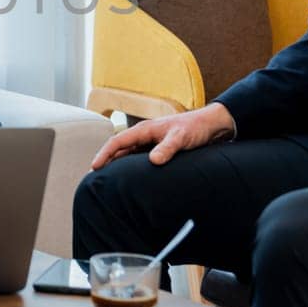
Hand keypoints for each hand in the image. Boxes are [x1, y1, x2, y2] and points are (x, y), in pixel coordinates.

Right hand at [91, 102, 235, 168]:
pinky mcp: (160, 149)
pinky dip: (131, 167)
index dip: (104, 154)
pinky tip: (130, 178)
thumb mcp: (181, 138)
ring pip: (128, 154)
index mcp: (145, 129)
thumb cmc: (196, 128)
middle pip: (119, 149)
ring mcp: (152, 142)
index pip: (117, 141)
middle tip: (95, 178)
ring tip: (108, 180)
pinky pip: (139, 159)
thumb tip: (153, 161)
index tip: (95, 167)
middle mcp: (145, 135)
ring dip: (117, 164)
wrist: (213, 126)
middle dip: (106, 161)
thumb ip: (167, 148)